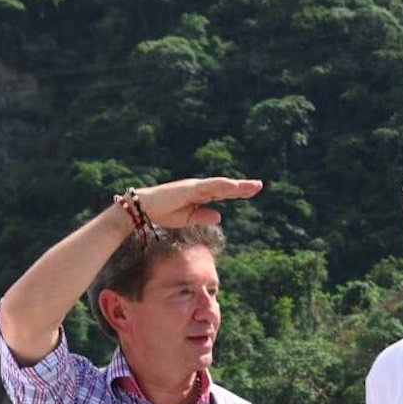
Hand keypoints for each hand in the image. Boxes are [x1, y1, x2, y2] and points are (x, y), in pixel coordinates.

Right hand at [128, 177, 262, 227]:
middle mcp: (199, 188)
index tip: (253, 190)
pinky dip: (221, 185)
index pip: (223, 192)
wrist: (143, 209)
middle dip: (242, 187)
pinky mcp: (188, 188)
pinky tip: (233, 187)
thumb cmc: (164, 212)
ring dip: (236, 185)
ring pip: (219, 185)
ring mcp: (194, 186)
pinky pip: (208, 186)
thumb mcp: (187, 218)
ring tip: (252, 186)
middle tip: (260, 185)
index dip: (238, 191)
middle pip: (225, 186)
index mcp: (200, 194)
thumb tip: (220, 216)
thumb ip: (203, 216)